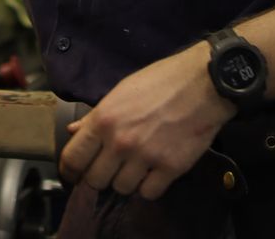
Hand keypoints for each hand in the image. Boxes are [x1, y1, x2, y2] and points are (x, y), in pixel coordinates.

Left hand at [59, 46, 234, 201]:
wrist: (204, 84)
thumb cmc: (161, 81)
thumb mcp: (122, 91)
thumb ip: (96, 116)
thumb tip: (73, 131)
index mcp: (104, 119)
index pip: (73, 158)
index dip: (71, 170)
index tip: (75, 173)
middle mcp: (120, 142)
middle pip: (96, 180)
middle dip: (101, 175)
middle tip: (111, 167)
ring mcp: (145, 157)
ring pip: (122, 189)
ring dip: (127, 180)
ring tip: (136, 166)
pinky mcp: (170, 168)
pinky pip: (149, 193)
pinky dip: (150, 186)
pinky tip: (154, 172)